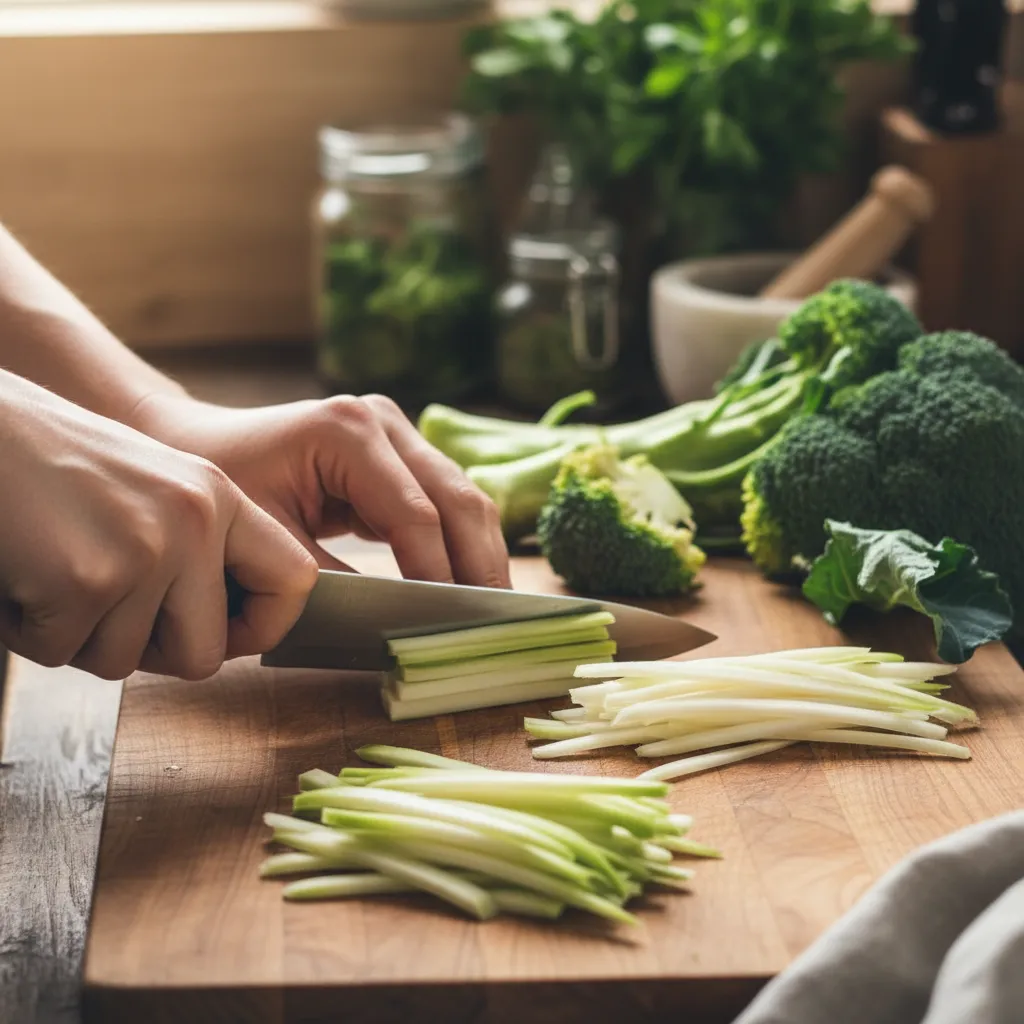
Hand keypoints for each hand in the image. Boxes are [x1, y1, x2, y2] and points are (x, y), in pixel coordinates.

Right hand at [0, 371, 317, 679]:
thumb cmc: (50, 463)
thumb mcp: (152, 486)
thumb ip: (198, 547)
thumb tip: (227, 634)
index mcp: (218, 497)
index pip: (296, 581)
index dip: (265, 627)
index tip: (226, 635)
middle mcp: (194, 520)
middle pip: (205, 655)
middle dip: (146, 650)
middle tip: (100, 604)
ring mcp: (146, 549)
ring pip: (124, 662)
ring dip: (77, 636)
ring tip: (51, 570)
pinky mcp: (87, 579)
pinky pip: (63, 654)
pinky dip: (29, 630)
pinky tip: (21, 574)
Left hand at [131, 392, 511, 588]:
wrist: (192, 448)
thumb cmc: (220, 491)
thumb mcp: (269, 542)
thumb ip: (331, 583)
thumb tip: (393, 624)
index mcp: (346, 432)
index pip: (415, 514)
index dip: (440, 574)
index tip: (454, 626)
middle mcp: (382, 422)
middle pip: (458, 498)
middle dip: (480, 563)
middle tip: (498, 621)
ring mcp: (396, 433)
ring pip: (464, 497)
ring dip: (481, 553)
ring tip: (494, 609)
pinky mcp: (399, 454)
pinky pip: (445, 502)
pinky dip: (460, 542)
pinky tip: (470, 583)